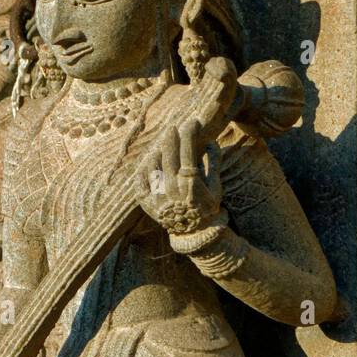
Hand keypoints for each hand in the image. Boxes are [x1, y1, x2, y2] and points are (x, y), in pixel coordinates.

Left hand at [136, 119, 221, 236]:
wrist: (194, 233)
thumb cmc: (207, 208)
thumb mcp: (216, 187)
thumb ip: (214, 163)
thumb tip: (210, 142)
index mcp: (191, 183)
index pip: (188, 150)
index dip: (189, 132)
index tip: (192, 123)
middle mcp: (173, 188)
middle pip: (168, 154)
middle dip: (171, 137)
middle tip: (173, 128)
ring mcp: (158, 196)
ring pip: (153, 164)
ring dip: (157, 151)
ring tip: (162, 146)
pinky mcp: (148, 203)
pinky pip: (140, 181)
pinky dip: (142, 169)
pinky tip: (149, 162)